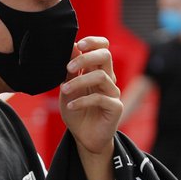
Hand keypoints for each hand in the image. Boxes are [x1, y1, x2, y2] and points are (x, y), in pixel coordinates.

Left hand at [60, 37, 121, 157]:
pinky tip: (71, 105)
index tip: (78, 45)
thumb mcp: (67, 89)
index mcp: (97, 70)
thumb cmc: (76, 112)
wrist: (84, 137)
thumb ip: (70, 72)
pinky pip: (101, 98)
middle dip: (86, 57)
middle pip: (105, 56)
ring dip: (79, 81)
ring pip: (101, 76)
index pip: (103, 47)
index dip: (93, 42)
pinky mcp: (115, 108)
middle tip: (69, 68)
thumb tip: (70, 47)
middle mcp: (107, 79)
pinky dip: (82, 100)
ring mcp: (113, 93)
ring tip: (64, 89)